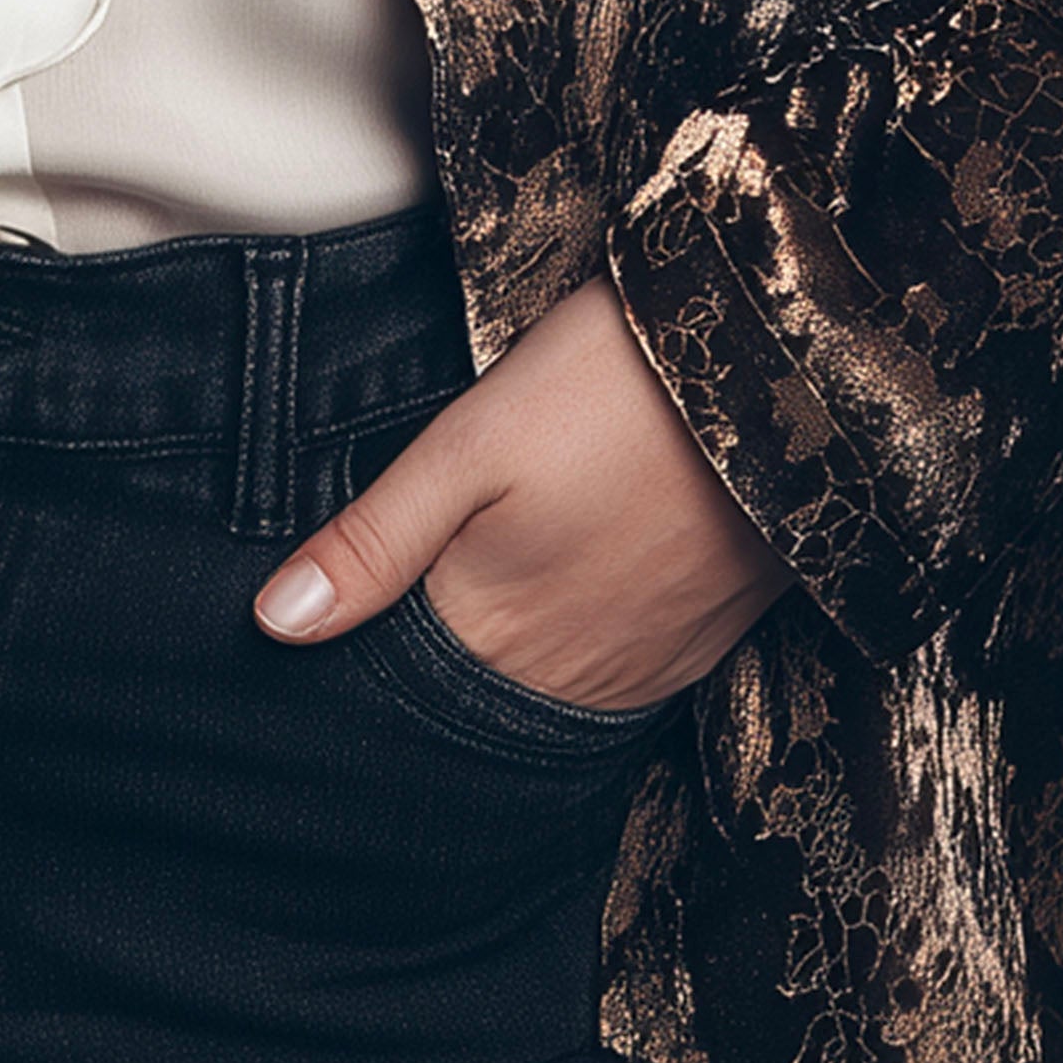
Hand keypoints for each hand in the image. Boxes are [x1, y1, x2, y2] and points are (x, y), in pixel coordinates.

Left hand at [252, 261, 789, 711]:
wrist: (787, 367)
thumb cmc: (616, 385)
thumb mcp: (471, 441)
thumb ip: (375, 541)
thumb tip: (275, 624)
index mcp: (499, 631)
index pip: (405, 683)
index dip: (370, 647)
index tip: (352, 607)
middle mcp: (577, 675)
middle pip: (482, 695)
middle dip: (445, 654)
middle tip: (439, 575)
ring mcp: (654, 664)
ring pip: (555, 687)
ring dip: (522, 650)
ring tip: (512, 568)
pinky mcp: (711, 637)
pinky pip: (629, 673)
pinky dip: (591, 643)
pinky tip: (580, 580)